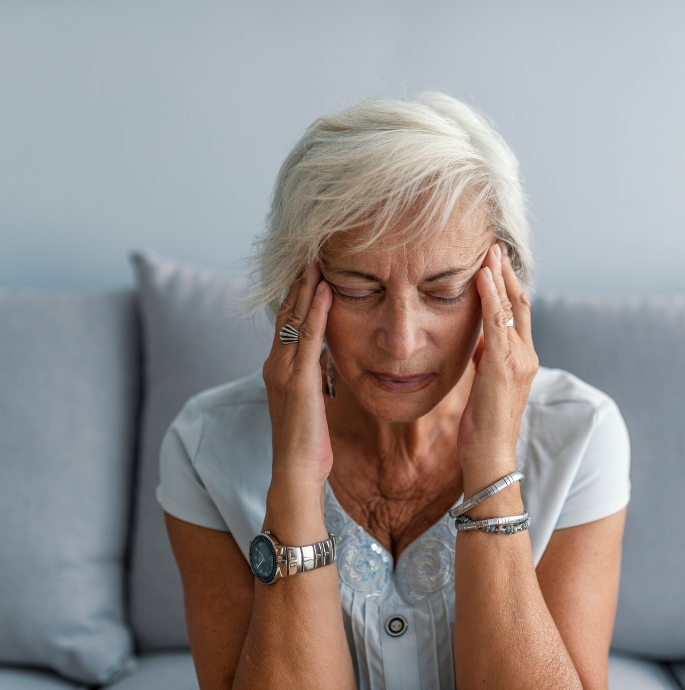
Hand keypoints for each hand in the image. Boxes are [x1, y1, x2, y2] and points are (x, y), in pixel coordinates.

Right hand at [262, 264, 333, 486]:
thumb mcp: (311, 400)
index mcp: (279, 368)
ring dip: (306, 288)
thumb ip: (313, 375)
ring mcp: (283, 371)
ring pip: (295, 319)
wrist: (296, 470)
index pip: (287, 322)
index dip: (297, 294)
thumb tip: (323, 357)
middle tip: (311, 252)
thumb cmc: (308, 441)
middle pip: (287, 313)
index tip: (309, 269)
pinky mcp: (297, 380)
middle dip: (299, 282)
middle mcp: (275, 364)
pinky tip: (325, 290)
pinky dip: (317, 311)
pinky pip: (309, 338)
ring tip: (317, 260)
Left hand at [457, 242, 538, 492]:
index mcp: (522, 359)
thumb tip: (478, 338)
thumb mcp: (484, 384)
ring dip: (500, 276)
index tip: (496, 261)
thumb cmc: (483, 426)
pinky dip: (491, 297)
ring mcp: (519, 360)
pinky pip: (498, 323)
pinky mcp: (505, 366)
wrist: (490, 456)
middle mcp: (527, 356)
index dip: (509, 285)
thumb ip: (486, 358)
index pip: (519, 313)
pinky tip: (482, 277)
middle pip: (522, 303)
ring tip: (489, 250)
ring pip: (513, 308)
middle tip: (495, 245)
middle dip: (508, 273)